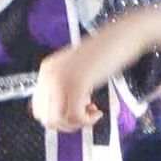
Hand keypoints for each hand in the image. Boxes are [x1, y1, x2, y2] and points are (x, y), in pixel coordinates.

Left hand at [31, 17, 148, 131]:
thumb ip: (66, 88)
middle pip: (45, 117)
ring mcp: (62, 78)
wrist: (123, 36)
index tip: (73, 114)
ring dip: (76, 124)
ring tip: (91, 113)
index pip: (38, 107)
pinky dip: (87, 121)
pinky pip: (75, 116)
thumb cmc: (106, 52)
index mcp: (48, 69)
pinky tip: (97, 112)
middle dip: (66, 124)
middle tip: (83, 116)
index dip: (57, 117)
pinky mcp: (77, 83)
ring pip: (58, 120)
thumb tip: (62, 116)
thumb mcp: (78, 70)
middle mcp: (50, 73)